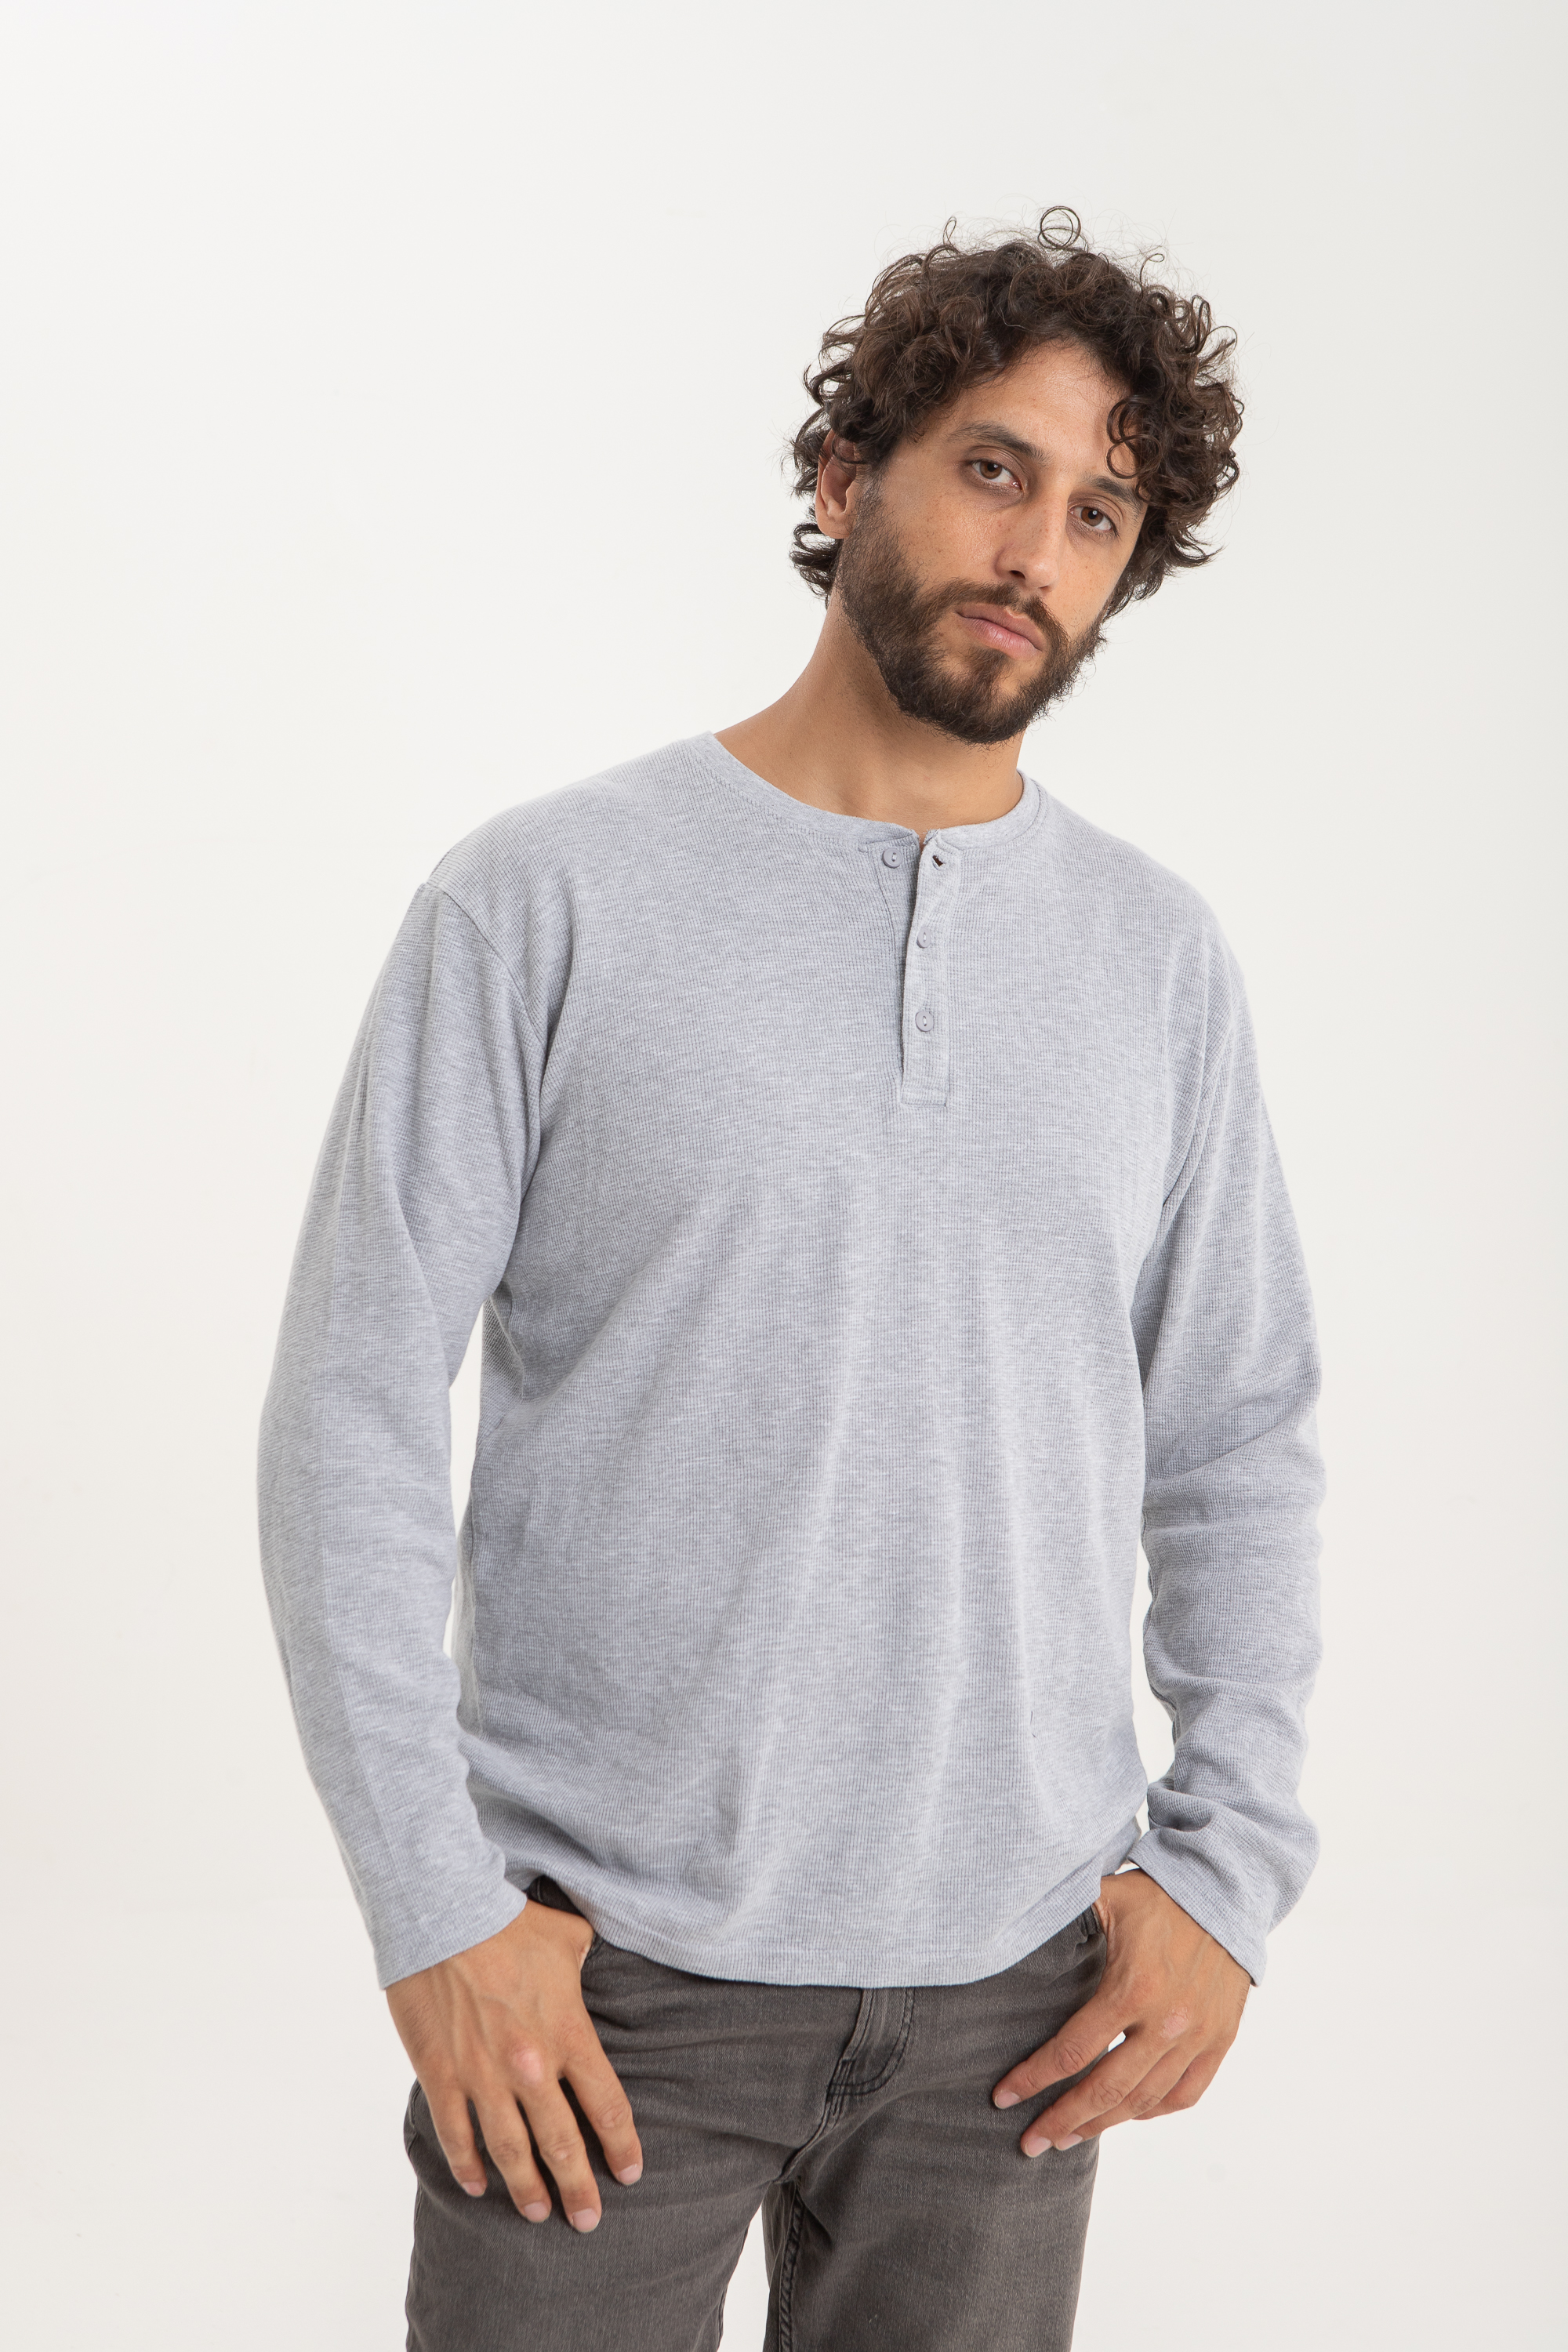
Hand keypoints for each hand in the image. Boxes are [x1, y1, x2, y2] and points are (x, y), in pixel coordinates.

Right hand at [385, 1901, 641, 2231]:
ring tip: (538, 2213)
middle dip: (578, 2187)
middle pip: (562, 2143)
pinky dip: (466, 2165)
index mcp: (568, 2034)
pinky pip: (455, 2135)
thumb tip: (598, 1956)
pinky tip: (476, 2186)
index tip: (630, 2173)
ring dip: (526, 2188)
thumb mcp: (567, 1937)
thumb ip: (587, 1958)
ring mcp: (483, 2077)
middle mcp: (531, 2066)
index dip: (621, 2145)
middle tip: (588, 2221)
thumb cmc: (509, 1922)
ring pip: (510, 2151)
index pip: (607, 2105)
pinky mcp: (442, 2076)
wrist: (444, 1915)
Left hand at [992, 1871, 1248, 2154]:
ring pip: (1143, 2101)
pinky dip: (1153, 2111)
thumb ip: (1065, 1919)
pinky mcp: (1219, 2042)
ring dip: (1101, 2125)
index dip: (1033, 2079)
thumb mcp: (1105, 1897)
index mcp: (1132, 1989)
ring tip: (1068, 2137)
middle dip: (1061, 2121)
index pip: (1072, 2051)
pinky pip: (1185, 2095)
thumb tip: (1012, 1930)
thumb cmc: (1158, 1895)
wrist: (1226, 1893)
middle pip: (1105, 2090)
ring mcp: (1197, 2037)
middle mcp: (1167, 2022)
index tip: (1003, 2098)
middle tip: (1030, 2143)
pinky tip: (1128, 2115)